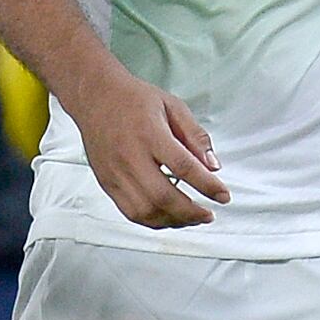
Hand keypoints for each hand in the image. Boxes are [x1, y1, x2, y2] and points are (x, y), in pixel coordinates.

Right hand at [68, 69, 228, 228]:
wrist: (95, 98)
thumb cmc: (134, 99)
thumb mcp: (174, 106)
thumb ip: (195, 136)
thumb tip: (212, 166)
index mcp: (150, 134)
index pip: (184, 167)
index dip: (207, 186)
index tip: (223, 195)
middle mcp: (130, 157)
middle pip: (163, 196)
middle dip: (191, 212)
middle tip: (208, 215)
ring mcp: (116, 173)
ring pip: (145, 210)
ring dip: (172, 221)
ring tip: (191, 218)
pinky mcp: (107, 183)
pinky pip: (129, 212)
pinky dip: (152, 220)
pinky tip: (168, 217)